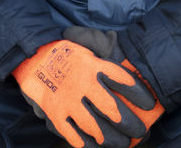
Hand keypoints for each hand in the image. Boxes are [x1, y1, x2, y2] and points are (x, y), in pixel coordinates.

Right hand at [13, 37, 163, 147]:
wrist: (31, 58)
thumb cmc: (65, 52)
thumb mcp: (86, 42)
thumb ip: (104, 44)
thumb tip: (120, 46)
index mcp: (93, 65)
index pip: (122, 80)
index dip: (138, 93)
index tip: (150, 103)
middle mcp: (82, 85)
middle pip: (112, 109)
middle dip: (130, 123)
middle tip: (141, 131)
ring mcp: (68, 102)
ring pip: (95, 127)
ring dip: (112, 138)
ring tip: (124, 143)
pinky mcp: (56, 115)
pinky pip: (74, 136)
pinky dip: (89, 145)